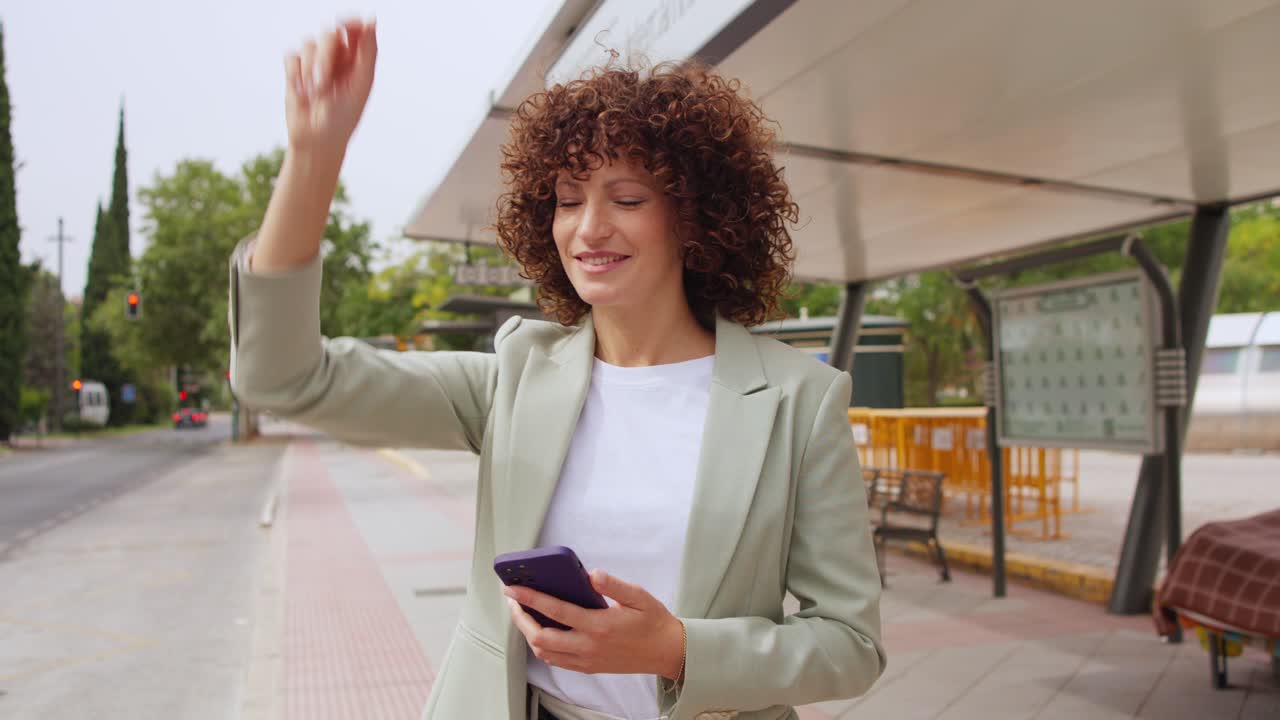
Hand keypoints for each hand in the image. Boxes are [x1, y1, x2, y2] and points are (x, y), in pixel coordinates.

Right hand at [283, 19, 377, 157]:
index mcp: (357, 62)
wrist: (316, 140)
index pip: (355, 30)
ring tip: (314, 94)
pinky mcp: (296, 71)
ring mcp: (315, 63)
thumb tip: (371, 21)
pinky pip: (292, 56)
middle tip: (323, 83)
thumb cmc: (343, 118)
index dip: (350, 23)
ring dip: (310, 70)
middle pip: (329, 35)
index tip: (343, 24)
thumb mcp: (360, 85)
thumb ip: (367, 52)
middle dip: (325, 57)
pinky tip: (301, 91)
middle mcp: (337, 59)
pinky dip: (295, 73)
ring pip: (309, 44)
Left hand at [504, 569, 685, 678]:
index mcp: (599, 625)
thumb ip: (614, 585)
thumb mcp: (638, 596)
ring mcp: (587, 660)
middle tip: (512, 601)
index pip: (556, 610)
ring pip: (545, 653)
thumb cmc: (653, 622)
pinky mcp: (589, 667)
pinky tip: (542, 631)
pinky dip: (542, 647)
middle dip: (520, 619)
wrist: (667, 652)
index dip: (530, 598)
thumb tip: (592, 574)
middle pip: (541, 638)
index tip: (512, 588)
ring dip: (529, 634)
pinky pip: (556, 661)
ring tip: (523, 614)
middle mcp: (589, 646)